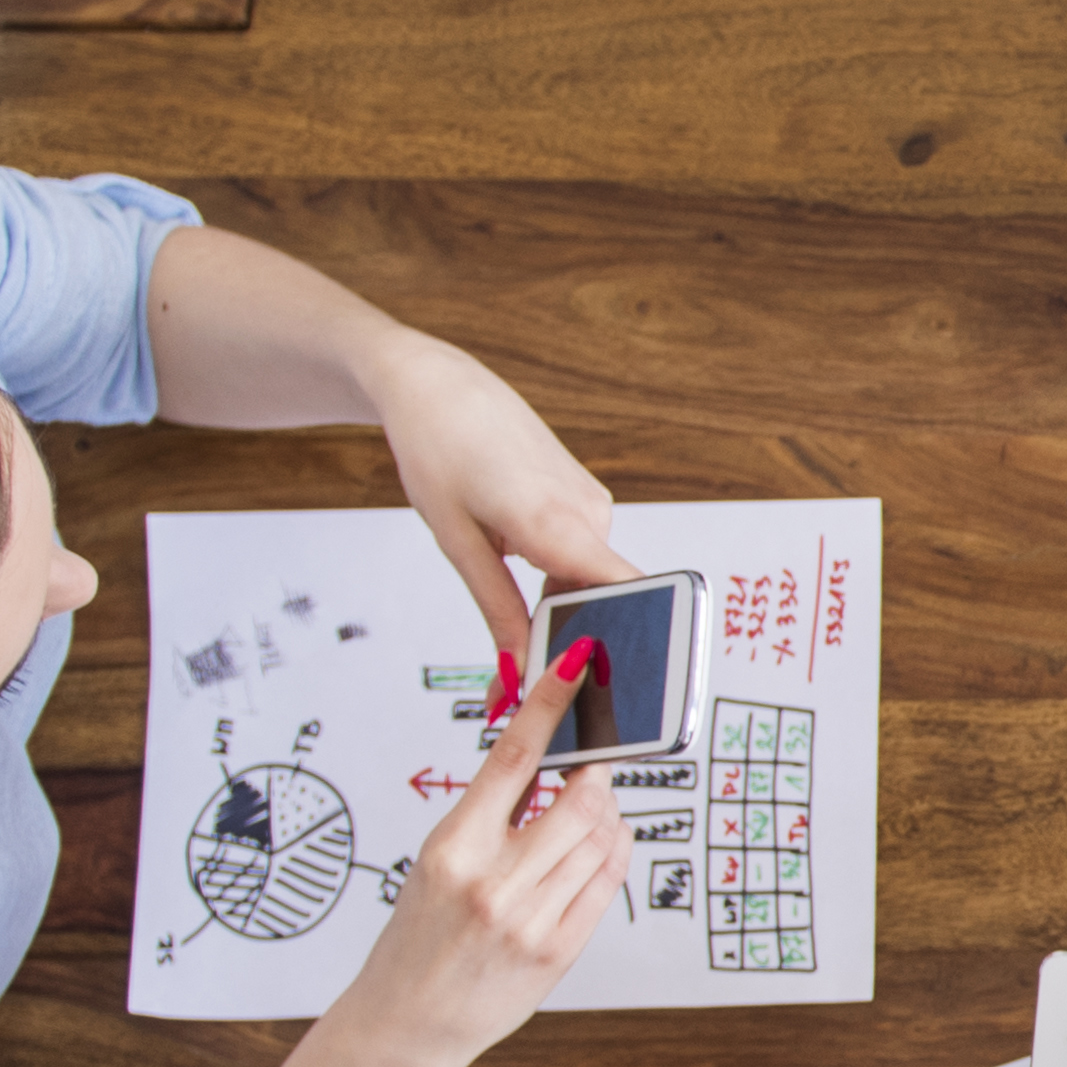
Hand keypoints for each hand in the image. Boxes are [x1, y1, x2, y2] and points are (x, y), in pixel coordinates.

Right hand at [327, 655, 625, 1066]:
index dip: (549, 702)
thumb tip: (539, 758)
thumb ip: (487, 816)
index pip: (513, 756)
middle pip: (579, 799)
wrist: (402, 1026)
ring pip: (602, 839)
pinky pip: (606, 884)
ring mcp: (529, 920)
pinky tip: (601, 848)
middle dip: (594, 774)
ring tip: (589, 816)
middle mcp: (492, 881)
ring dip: (607, 817)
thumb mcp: (435, 864)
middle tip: (592, 765)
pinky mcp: (557, 953)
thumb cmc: (415, 940)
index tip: (575, 663)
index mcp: (452, 847)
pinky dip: (613, 855)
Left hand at [369, 336, 628, 674]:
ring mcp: (590, 500)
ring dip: (555, 602)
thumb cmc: (438, 448)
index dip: (623, 641)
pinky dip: (553, 571)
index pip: (630, 592)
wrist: (436, 385)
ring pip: (587, 575)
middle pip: (602, 596)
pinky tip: (512, 559)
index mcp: (556, 522)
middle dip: (566, 637)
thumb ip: (498, 610)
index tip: (594, 681)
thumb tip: (520, 668)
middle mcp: (588, 510)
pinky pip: (579, 549)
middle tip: (513, 677)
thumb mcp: (458, 543)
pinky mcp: (582, 494)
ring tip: (507, 613)